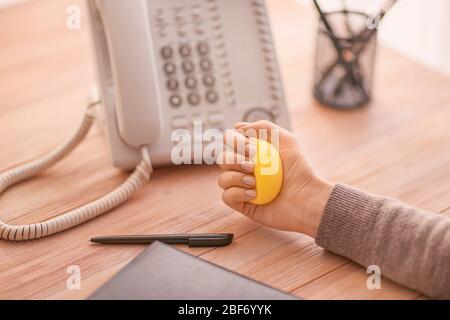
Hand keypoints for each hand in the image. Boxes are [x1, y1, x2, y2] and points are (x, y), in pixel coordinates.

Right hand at [217, 121, 333, 237]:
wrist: (307, 199)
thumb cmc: (301, 171)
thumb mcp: (288, 140)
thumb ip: (264, 127)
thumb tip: (239, 127)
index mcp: (251, 154)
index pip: (229, 141)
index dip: (234, 142)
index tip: (250, 148)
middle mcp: (244, 169)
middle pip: (222, 159)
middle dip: (233, 160)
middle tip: (252, 166)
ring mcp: (242, 187)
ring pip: (222, 179)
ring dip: (235, 177)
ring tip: (254, 182)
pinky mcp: (242, 204)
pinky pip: (226, 197)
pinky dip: (237, 193)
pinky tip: (253, 194)